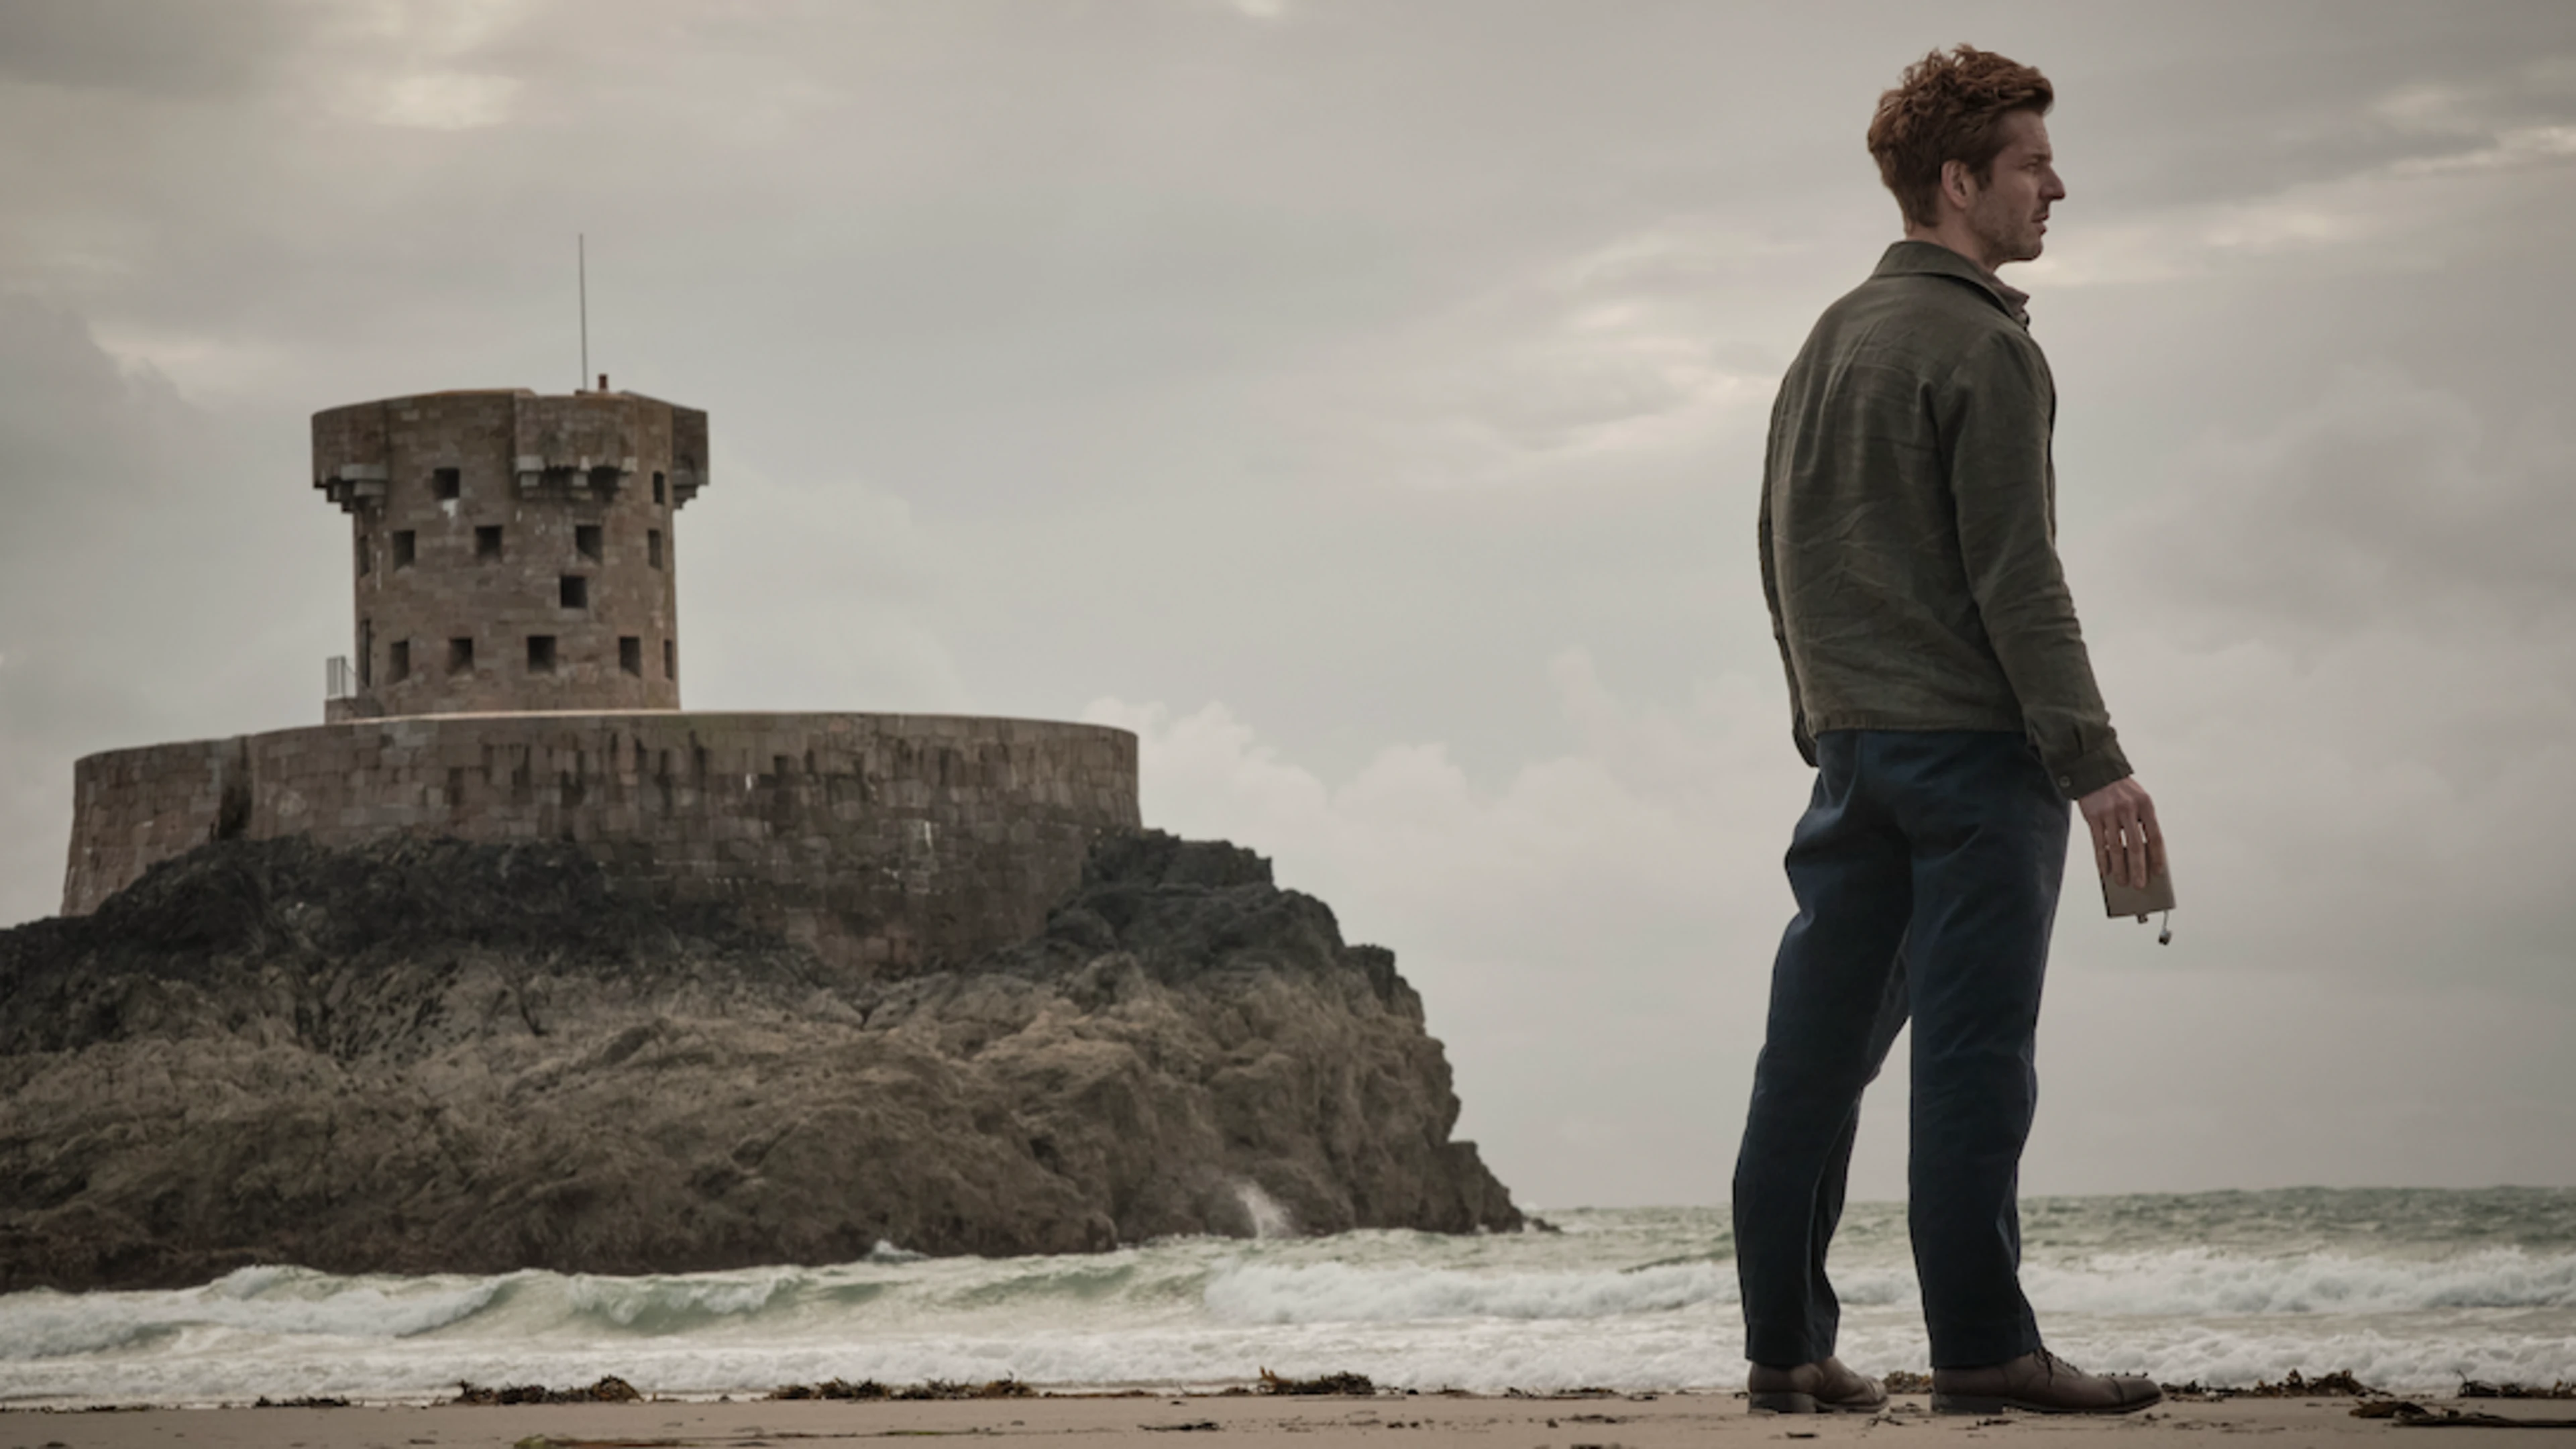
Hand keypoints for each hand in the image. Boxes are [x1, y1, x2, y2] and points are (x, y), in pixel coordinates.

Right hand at [2077, 776, 2163, 890]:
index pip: (2155, 835)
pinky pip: (2099, 843)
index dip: (2157, 856)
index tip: (2158, 872)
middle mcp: (2128, 808)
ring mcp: (2109, 813)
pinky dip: (2102, 859)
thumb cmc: (2120, 790)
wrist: (2094, 770)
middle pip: (2135, 845)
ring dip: (2119, 868)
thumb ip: (2142, 822)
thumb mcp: (2138, 799)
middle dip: (2138, 868)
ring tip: (2122, 881)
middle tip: (2139, 885)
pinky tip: (2105, 870)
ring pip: (2116, 848)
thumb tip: (2145, 854)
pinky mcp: (2093, 817)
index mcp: (2145, 804)